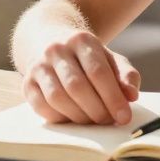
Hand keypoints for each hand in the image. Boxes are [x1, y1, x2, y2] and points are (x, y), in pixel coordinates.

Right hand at [21, 31, 140, 125]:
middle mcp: (57, 50)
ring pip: (57, 97)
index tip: (124, 116)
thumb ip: (125, 75)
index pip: (98, 72)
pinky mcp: (27, 82)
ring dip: (79, 116)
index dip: (113, 98)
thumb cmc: (86, 56)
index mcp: (81, 40)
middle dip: (96, 110)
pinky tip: (73, 118)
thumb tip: (132, 95)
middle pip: (77, 86)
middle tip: (109, 121)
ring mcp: (39, 65)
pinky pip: (41, 106)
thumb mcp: (109, 58)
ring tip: (93, 121)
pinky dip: (59, 117)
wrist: (48, 39)